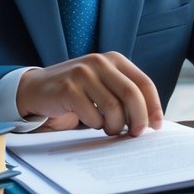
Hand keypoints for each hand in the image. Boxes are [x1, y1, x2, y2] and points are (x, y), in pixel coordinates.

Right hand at [17, 53, 162, 136]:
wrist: (36, 89)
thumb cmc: (77, 92)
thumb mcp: (104, 85)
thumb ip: (124, 95)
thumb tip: (150, 120)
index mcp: (115, 60)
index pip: (144, 83)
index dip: (154, 106)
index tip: (156, 126)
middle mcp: (100, 62)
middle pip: (132, 94)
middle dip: (138, 119)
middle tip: (135, 134)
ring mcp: (83, 73)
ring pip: (113, 107)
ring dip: (115, 126)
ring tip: (110, 129)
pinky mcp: (68, 88)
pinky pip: (93, 115)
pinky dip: (96, 125)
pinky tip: (91, 123)